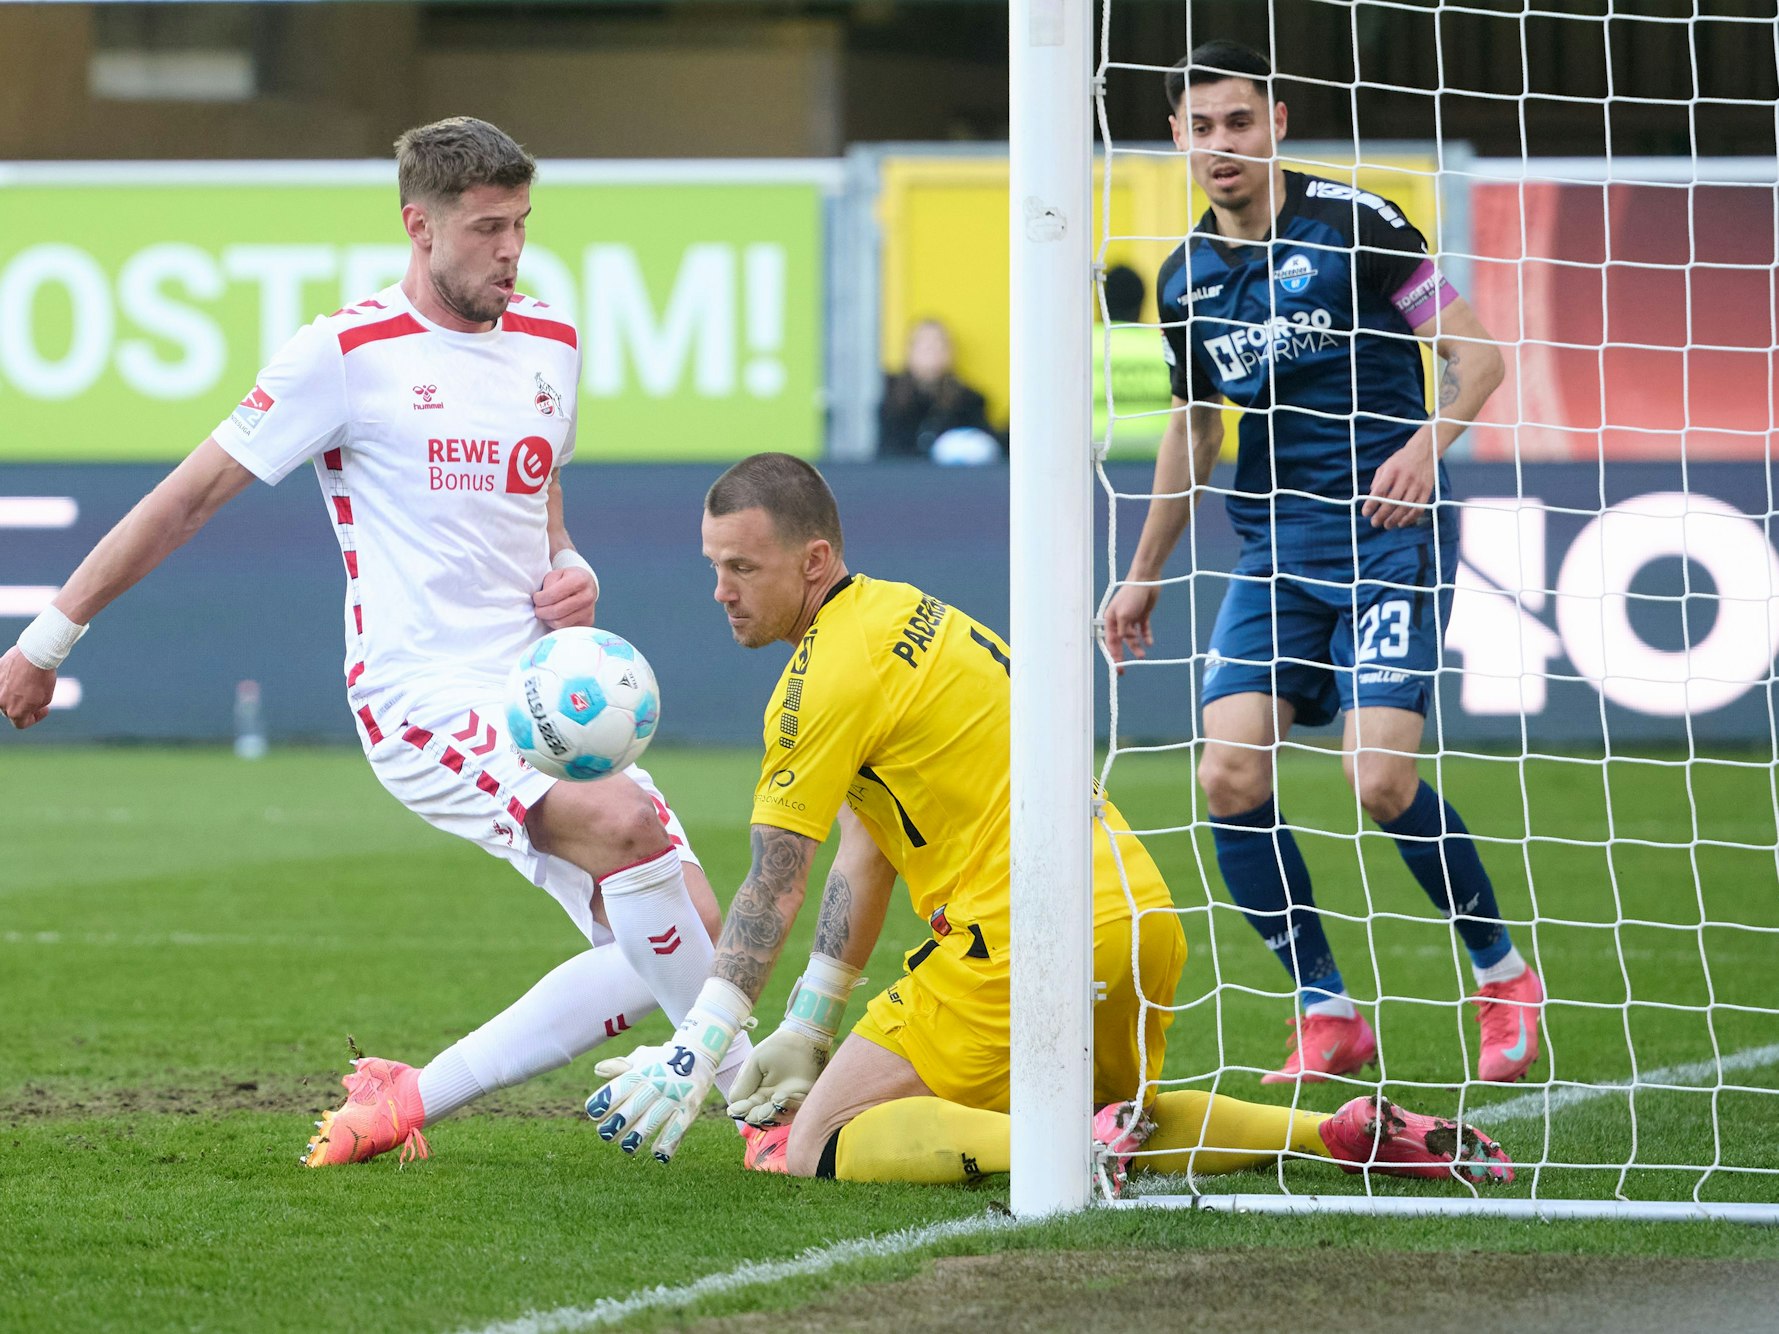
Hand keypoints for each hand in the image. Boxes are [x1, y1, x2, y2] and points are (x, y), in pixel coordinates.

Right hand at [0, 647, 55, 729]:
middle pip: (11, 711)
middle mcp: (1, 703)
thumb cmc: (42, 677)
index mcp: (15, 712)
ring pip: (4, 698)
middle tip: (36, 697)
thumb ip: (33, 708)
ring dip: (14, 695)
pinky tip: (20, 676)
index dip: (34, 718)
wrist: (34, 654)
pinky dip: (9, 683)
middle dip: (23, 707)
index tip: (43, 709)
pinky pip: (1, 684)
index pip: (21, 724)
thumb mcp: (45, 698)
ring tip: (27, 684)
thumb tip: (28, 708)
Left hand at [532, 566, 596, 629]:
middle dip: (541, 611)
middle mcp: (587, 596)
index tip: (536, 598)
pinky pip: (565, 629)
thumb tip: (540, 600)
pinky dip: (556, 624)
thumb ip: (548, 585)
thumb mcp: (556, 574)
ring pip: (560, 623)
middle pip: (556, 611)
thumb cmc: (568, 579)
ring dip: (547, 619)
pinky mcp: (588, 622)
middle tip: (537, 608)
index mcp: (579, 580)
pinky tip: (555, 617)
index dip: (539, 599)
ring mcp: (589, 611)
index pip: (553, 595)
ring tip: (545, 612)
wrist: (588, 585)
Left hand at [585, 1038, 718, 1161]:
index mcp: (643, 1071)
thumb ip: (620, 1067)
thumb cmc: (662, 1060)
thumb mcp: (642, 1058)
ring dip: (638, 1136)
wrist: (699, 1054)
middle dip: (618, 1122)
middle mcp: (658, 1083)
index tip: (593, 1112)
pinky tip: (657, 1154)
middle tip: (604, 1135)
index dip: (606, 1099)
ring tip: (627, 1146)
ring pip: (654, 1120)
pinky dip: (668, 1143)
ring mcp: (675, 1096)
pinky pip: (678, 1129)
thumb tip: (598, 1070)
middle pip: (636, 1105)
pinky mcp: (689, 1109)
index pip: (622, 1085)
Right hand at [724, 1023, 829, 1127]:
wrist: (802, 1037)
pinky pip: (797, 1110)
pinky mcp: (804, 1099)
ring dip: (774, 1115)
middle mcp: (771, 1102)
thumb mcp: (755, 1062)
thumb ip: (743, 1084)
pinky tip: (782, 1097)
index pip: (746, 1110)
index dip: (742, 1111)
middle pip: (761, 1119)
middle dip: (759, 1117)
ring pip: (779, 1118)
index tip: (739, 1108)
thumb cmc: (775, 1048)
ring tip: (772, 1103)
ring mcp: (788, 1103)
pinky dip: (790, 1107)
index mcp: (756, 1094)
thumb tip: (733, 1109)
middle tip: (759, 1110)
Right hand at [1103, 582, 1160, 671]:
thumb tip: (1123, 642)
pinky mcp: (1142, 616)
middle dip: (1122, 656)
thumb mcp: (1124, 615)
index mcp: (1111, 620)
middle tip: (1124, 669)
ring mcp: (1131, 618)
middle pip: (1120, 642)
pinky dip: (1146, 636)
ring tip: (1142, 655)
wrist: (1146, 581)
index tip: (1116, 666)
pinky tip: (1149, 643)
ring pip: (1132, 638)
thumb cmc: (1131, 595)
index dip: (1113, 655)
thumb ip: (1122, 631)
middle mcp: (1119, 621)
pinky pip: (1143, 630)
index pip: (1110, 641)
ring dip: (1136, 647)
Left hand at [1363, 427, 1436, 529]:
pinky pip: (1418, 508)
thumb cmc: (1402, 459)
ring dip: (1394, 519)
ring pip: (1405, 508)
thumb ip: (1378, 481)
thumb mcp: (1386, 465)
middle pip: (1392, 502)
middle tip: (1374, 523)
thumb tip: (1371, 498)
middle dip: (1381, 515)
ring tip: (1387, 525)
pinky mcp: (1427, 491)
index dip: (1371, 504)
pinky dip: (1410, 518)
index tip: (1365, 513)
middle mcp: (1405, 478)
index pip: (1379, 491)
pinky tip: (1402, 523)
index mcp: (1392, 471)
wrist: (1425, 450)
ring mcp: (1417, 485)